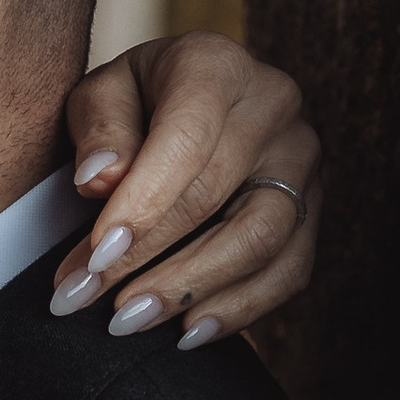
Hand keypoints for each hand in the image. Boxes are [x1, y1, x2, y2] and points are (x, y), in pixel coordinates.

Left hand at [46, 33, 318, 346]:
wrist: (188, 105)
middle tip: (86, 301)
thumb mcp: (100, 96)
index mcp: (216, 67)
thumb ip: (99, 130)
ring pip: (262, 238)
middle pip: (215, 196)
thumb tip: (101, 179)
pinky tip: (187, 332)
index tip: (94, 258)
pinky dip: (240, 308)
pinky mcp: (312, 210)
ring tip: (129, 321)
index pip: (184, 143)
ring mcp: (302, 162)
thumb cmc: (136, 104)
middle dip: (145, 258)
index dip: (141, 206)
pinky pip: (290, 271)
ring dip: (191, 288)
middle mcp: (274, 107)